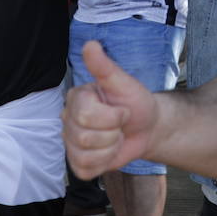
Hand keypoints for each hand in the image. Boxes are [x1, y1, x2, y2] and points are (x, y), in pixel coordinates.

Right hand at [62, 40, 159, 179]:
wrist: (148, 127)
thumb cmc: (135, 102)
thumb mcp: (124, 83)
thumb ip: (104, 66)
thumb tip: (90, 45)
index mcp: (76, 97)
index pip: (86, 115)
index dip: (113, 116)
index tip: (123, 109)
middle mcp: (68, 119)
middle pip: (84, 137)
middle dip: (113, 133)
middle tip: (120, 124)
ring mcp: (71, 142)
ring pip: (85, 155)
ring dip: (110, 148)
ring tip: (115, 137)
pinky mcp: (78, 162)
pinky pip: (84, 170)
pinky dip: (103, 163)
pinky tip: (109, 152)